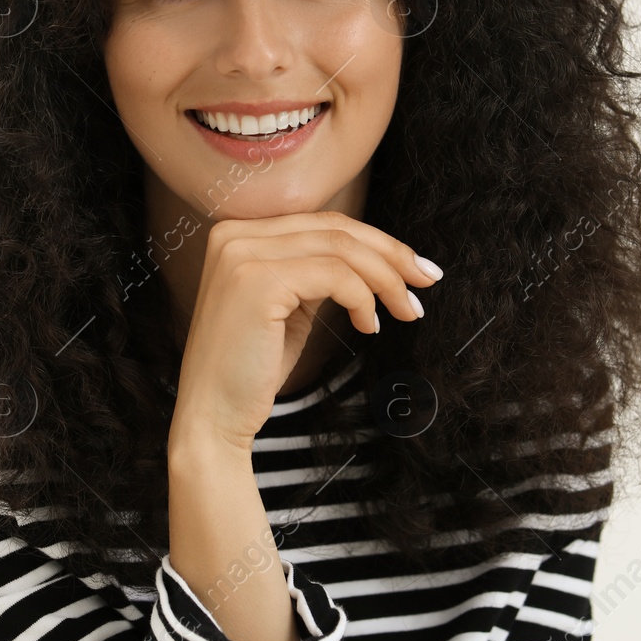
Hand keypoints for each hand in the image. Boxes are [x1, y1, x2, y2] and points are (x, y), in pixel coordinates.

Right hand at [169, 211, 441, 452]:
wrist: (212, 417)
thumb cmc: (250, 369)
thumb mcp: (287, 306)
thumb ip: (313, 272)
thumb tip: (375, 257)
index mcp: (237, 234)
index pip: (323, 222)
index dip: (376, 241)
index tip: (413, 268)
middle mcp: (234, 235)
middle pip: (336, 229)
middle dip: (392, 254)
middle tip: (427, 282)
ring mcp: (242, 255)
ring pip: (341, 249)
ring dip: (386, 280)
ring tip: (406, 310)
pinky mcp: (257, 281)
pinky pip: (335, 276)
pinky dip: (364, 299)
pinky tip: (369, 326)